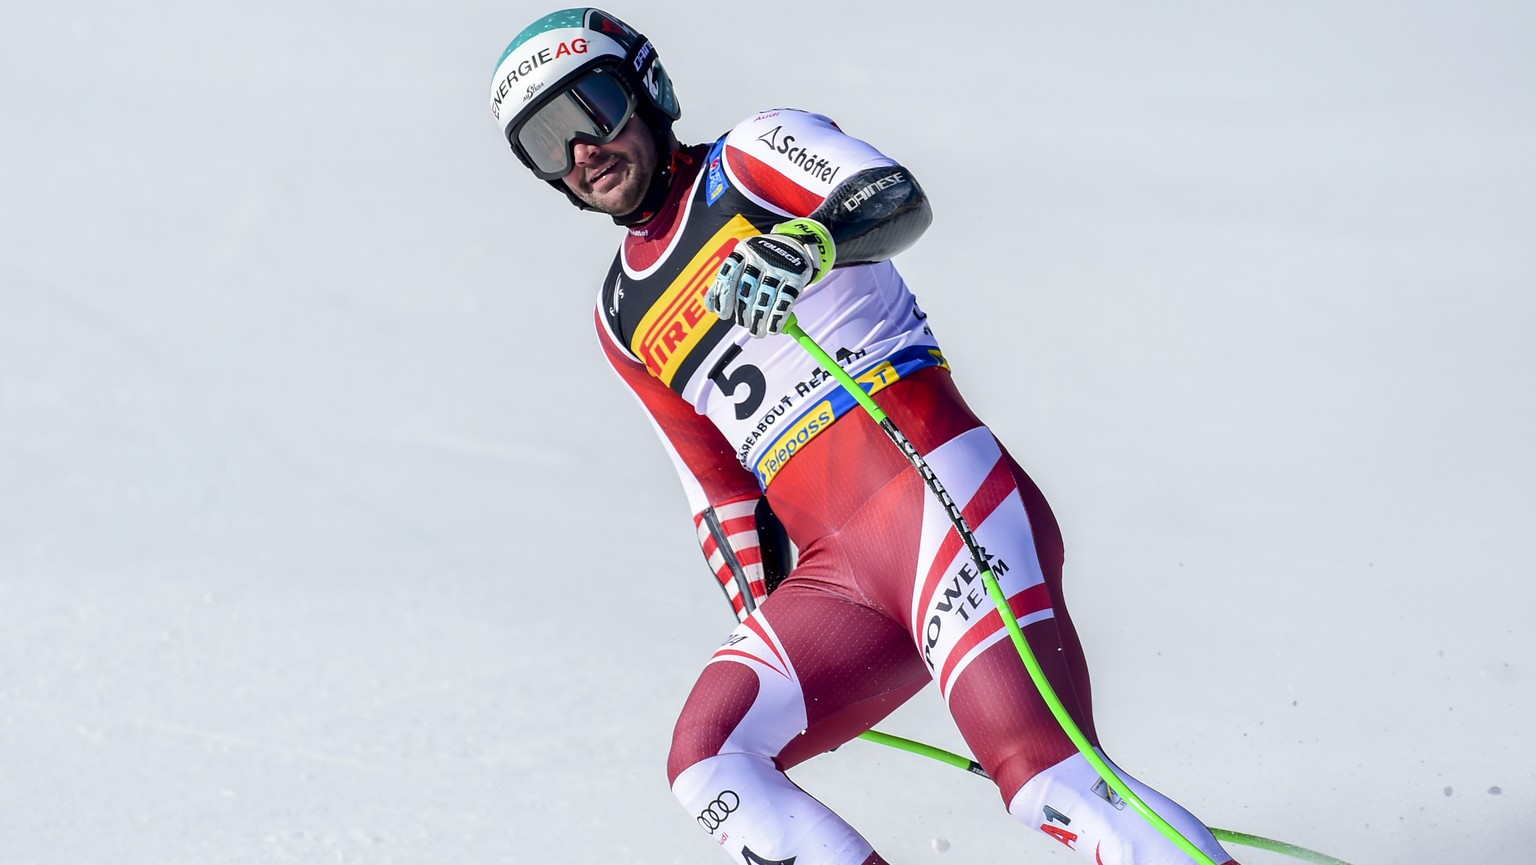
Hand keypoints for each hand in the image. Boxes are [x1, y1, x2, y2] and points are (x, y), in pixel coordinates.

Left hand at [706, 220, 833, 338]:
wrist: (795, 245)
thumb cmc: (763, 260)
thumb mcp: (743, 262)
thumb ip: (727, 282)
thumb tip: (710, 307)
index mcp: (743, 251)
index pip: (728, 275)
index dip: (723, 297)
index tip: (723, 315)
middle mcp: (760, 257)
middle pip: (747, 289)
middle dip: (744, 312)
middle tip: (744, 324)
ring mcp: (779, 266)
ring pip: (766, 298)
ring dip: (760, 320)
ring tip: (757, 332)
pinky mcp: (796, 276)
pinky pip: (785, 301)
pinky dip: (777, 318)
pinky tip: (772, 328)